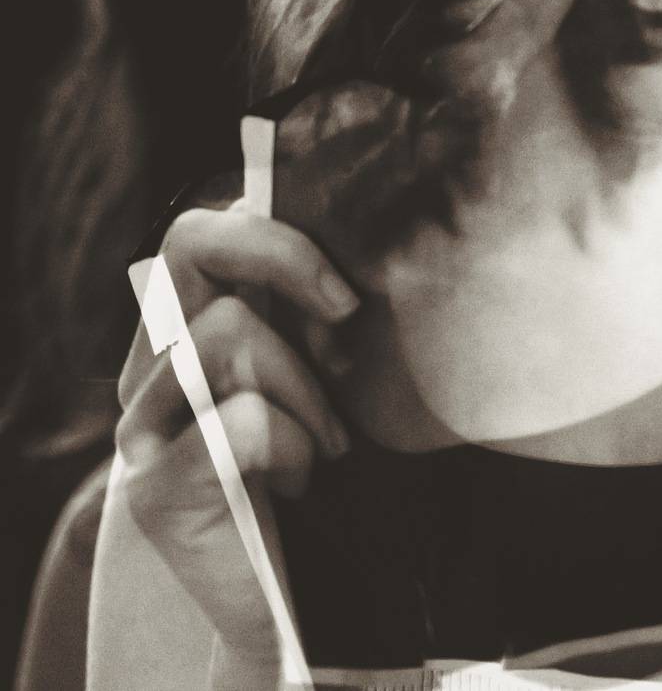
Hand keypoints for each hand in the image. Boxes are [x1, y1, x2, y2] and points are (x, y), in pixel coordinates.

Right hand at [114, 204, 357, 666]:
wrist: (278, 599)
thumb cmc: (305, 468)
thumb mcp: (308, 371)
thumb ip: (300, 308)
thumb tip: (353, 237)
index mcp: (181, 331)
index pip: (202, 229)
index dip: (276, 235)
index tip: (341, 288)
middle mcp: (147, 366)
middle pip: (191, 243)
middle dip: (286, 259)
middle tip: (344, 315)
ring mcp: (140, 425)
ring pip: (229, 331)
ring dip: (305, 384)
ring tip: (326, 441)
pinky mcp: (157, 486)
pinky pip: (243, 419)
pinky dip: (294, 445)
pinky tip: (297, 481)